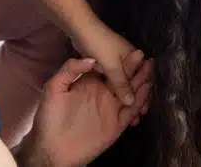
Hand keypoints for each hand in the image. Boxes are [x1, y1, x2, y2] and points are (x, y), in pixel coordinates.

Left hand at [20, 53, 153, 166]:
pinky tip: (145, 91)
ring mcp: (110, 109)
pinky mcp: (115, 125)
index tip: (137, 53)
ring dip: (141, 84)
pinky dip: (139, 102)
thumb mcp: (55, 87)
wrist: (51, 146)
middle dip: (137, 71)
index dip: (123, 62)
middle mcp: (102, 94)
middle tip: (150, 61)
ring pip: (130, 95)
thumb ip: (70, 69)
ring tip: (151, 73)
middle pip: (124, 80)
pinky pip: (130, 111)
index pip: (110, 70)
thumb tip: (90, 60)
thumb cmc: (49, 115)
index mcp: (90, 83)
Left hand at [69, 15, 140, 108]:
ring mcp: (115, 62)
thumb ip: (121, 84)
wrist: (80, 29)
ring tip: (126, 115)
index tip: (143, 112)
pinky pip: (112, 82)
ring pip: (122, 84)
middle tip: (136, 119)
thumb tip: (131, 102)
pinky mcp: (104, 65)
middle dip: (136, 100)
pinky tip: (112, 104)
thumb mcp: (112, 65)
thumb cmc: (99, 45)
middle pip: (134, 83)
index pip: (144, 80)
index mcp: (134, 58)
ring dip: (125, 97)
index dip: (143, 96)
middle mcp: (127, 61)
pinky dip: (114, 92)